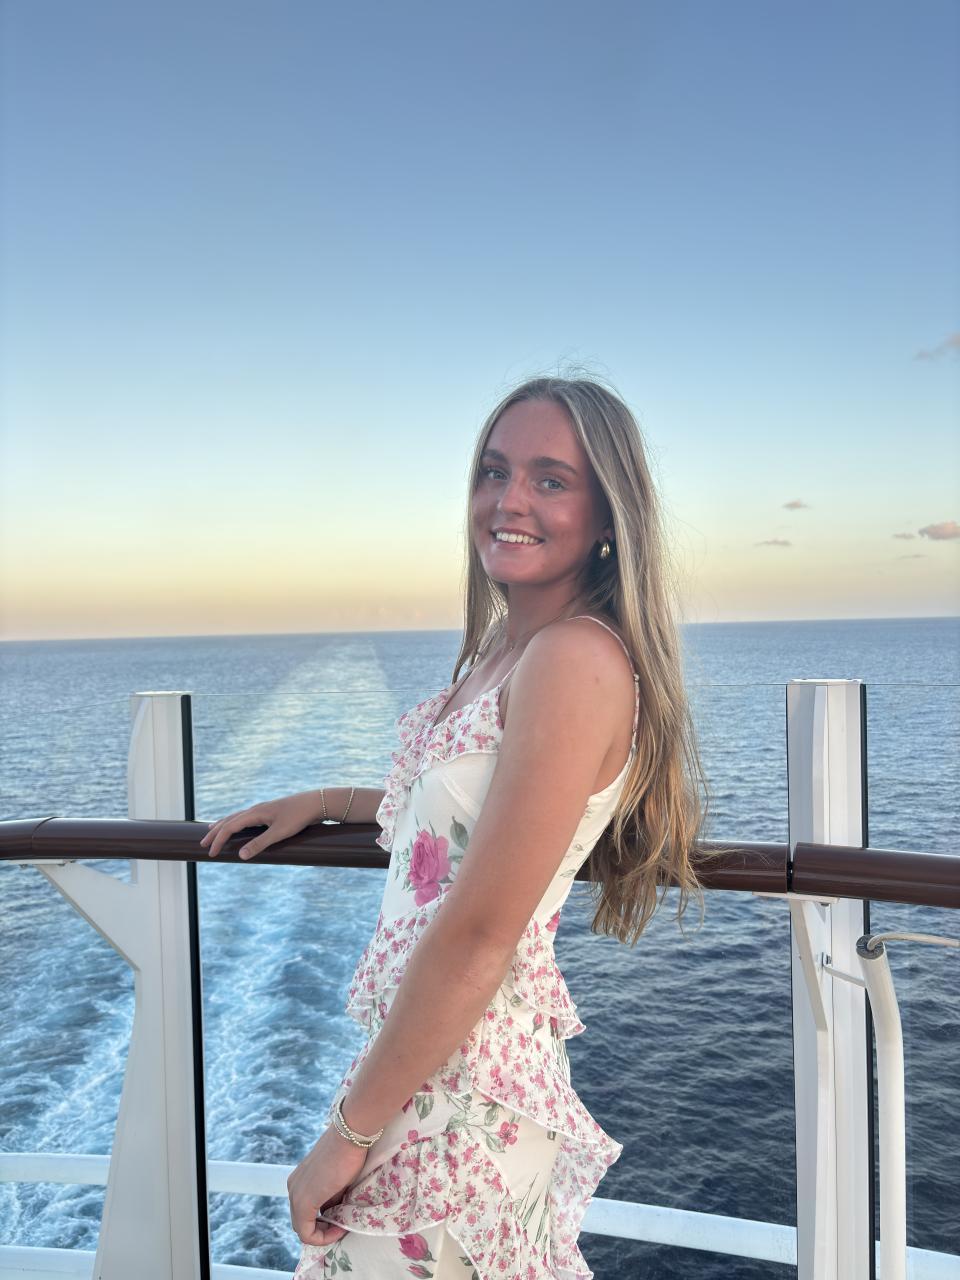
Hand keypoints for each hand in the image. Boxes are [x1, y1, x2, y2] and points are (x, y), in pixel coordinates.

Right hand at [199, 791, 322, 859]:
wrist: (317, 802)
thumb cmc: (299, 817)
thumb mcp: (279, 833)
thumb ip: (260, 844)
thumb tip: (240, 856)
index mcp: (255, 813)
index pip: (230, 827)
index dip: (218, 840)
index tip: (211, 853)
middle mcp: (256, 809)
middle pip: (229, 820)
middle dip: (215, 832)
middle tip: (203, 844)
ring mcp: (263, 809)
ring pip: (237, 817)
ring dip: (223, 825)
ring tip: (213, 830)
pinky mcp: (270, 812)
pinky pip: (246, 817)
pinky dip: (236, 822)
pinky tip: (239, 826)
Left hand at [288, 1126, 369, 1246]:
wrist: (350, 1134)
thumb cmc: (348, 1151)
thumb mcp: (338, 1180)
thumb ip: (332, 1197)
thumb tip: (335, 1213)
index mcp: (299, 1181)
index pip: (305, 1212)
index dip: (324, 1222)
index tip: (343, 1218)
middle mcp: (293, 1188)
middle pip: (302, 1221)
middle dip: (323, 1228)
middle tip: (343, 1225)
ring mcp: (295, 1195)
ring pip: (303, 1228)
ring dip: (323, 1232)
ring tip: (343, 1225)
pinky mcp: (303, 1202)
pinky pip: (306, 1232)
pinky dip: (322, 1236)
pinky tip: (340, 1228)